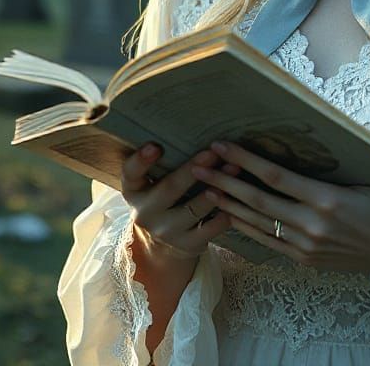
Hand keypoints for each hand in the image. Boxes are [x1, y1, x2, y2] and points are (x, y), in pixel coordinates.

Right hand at [120, 143, 241, 262]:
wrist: (162, 246)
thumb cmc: (164, 198)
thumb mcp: (153, 182)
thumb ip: (164, 162)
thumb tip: (193, 123)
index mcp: (135, 190)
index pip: (131, 173)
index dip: (141, 160)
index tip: (155, 146)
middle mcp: (146, 213)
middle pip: (169, 188)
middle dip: (193, 169)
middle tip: (213, 152)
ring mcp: (166, 232)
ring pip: (194, 209)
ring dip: (217, 187)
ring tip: (235, 168)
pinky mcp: (187, 245)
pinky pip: (211, 228)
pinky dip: (226, 211)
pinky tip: (239, 197)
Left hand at [190, 135, 369, 276]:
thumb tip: (358, 123)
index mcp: (328, 199)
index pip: (276, 176)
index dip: (245, 160)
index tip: (222, 144)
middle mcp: (312, 225)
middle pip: (257, 200)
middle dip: (223, 181)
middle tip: (197, 165)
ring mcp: (306, 246)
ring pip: (257, 222)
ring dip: (228, 204)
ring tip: (203, 188)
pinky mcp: (305, 259)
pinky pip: (267, 241)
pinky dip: (245, 227)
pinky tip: (228, 215)